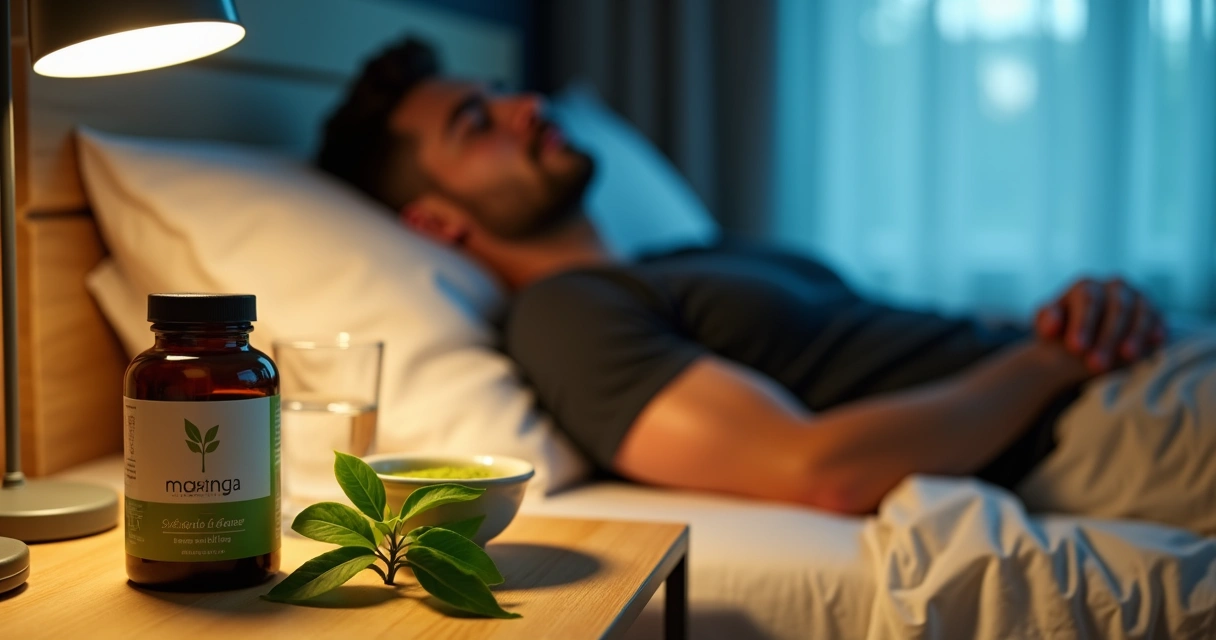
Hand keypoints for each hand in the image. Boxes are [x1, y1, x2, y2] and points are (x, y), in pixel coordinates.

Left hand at [1034, 277, 1166, 373]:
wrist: (1081, 345)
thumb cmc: (1061, 335)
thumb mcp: (1047, 328)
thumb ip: (1046, 321)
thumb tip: (1051, 325)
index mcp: (1084, 287)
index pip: (1086, 301)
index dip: (1083, 324)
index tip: (1076, 348)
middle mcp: (1114, 287)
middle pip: (1116, 308)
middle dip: (1107, 337)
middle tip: (1096, 364)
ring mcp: (1137, 298)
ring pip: (1140, 313)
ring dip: (1134, 335)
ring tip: (1126, 356)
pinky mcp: (1153, 313)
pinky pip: (1158, 319)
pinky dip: (1156, 329)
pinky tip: (1155, 342)